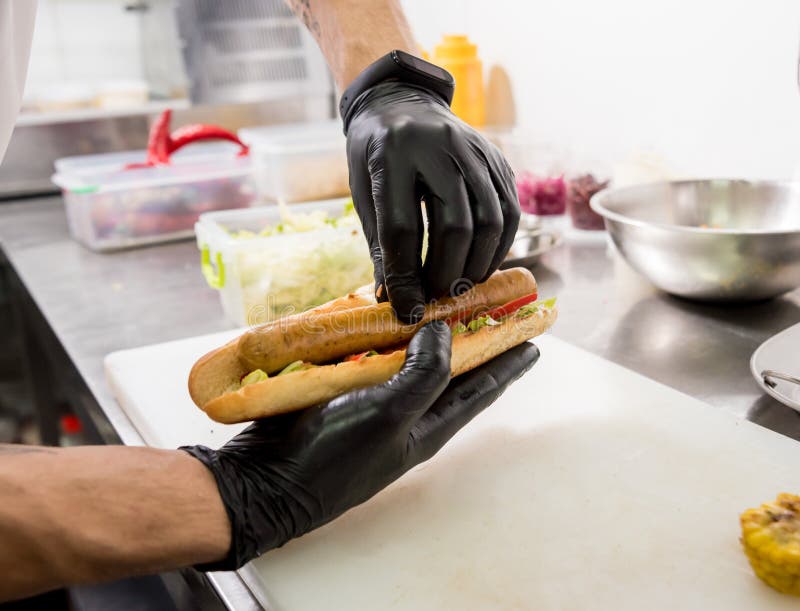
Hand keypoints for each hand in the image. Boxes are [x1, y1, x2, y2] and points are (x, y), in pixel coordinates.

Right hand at [182, 321, 538, 570]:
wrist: (267, 479)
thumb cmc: (336, 455)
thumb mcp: (391, 415)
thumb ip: (426, 373)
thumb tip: (443, 331)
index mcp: (427, 425)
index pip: (481, 388)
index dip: (508, 362)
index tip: (534, 339)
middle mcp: (404, 412)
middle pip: (448, 368)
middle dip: (470, 338)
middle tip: (490, 305)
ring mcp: (370, 400)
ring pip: (406, 357)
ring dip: (421, 330)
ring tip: (438, 300)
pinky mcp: (338, 389)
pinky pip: (367, 353)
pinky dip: (378, 331)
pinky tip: (380, 311)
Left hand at [345, 81, 520, 322]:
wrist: (400, 101)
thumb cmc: (375, 154)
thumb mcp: (364, 193)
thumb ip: (381, 245)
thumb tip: (394, 300)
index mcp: (392, 154)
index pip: (402, 228)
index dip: (405, 277)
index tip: (407, 309)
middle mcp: (439, 146)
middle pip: (455, 225)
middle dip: (447, 273)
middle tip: (437, 297)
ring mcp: (475, 149)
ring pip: (490, 220)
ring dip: (477, 264)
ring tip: (459, 285)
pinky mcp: (496, 158)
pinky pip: (509, 210)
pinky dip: (498, 246)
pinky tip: (480, 262)